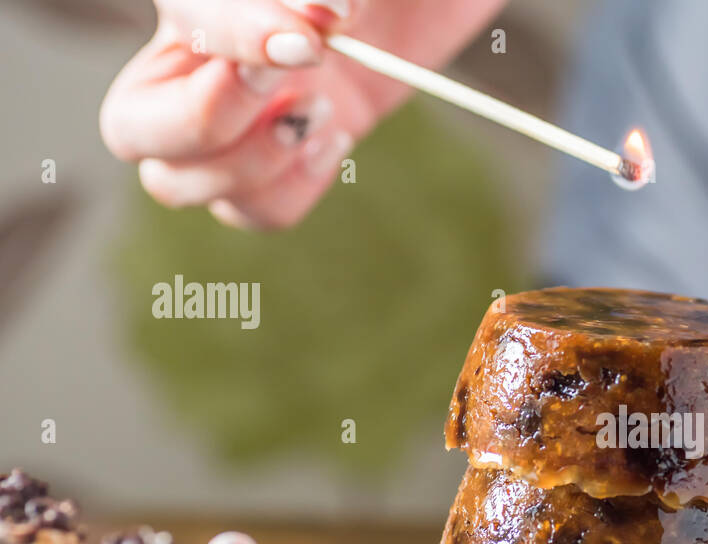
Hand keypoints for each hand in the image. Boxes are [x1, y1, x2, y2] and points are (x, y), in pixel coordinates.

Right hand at [101, 0, 505, 228]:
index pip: (180, 13)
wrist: (426, 0)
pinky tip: (337, 136)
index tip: (310, 42)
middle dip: (209, 121)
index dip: (236, 35)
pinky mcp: (279, 158)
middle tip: (301, 84)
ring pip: (176, 185)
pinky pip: (250, 210)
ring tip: (323, 109)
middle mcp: (189, 58)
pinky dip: (293, 188)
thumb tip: (320, 15)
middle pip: (132, 127)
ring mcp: (232, 118)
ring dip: (253, 164)